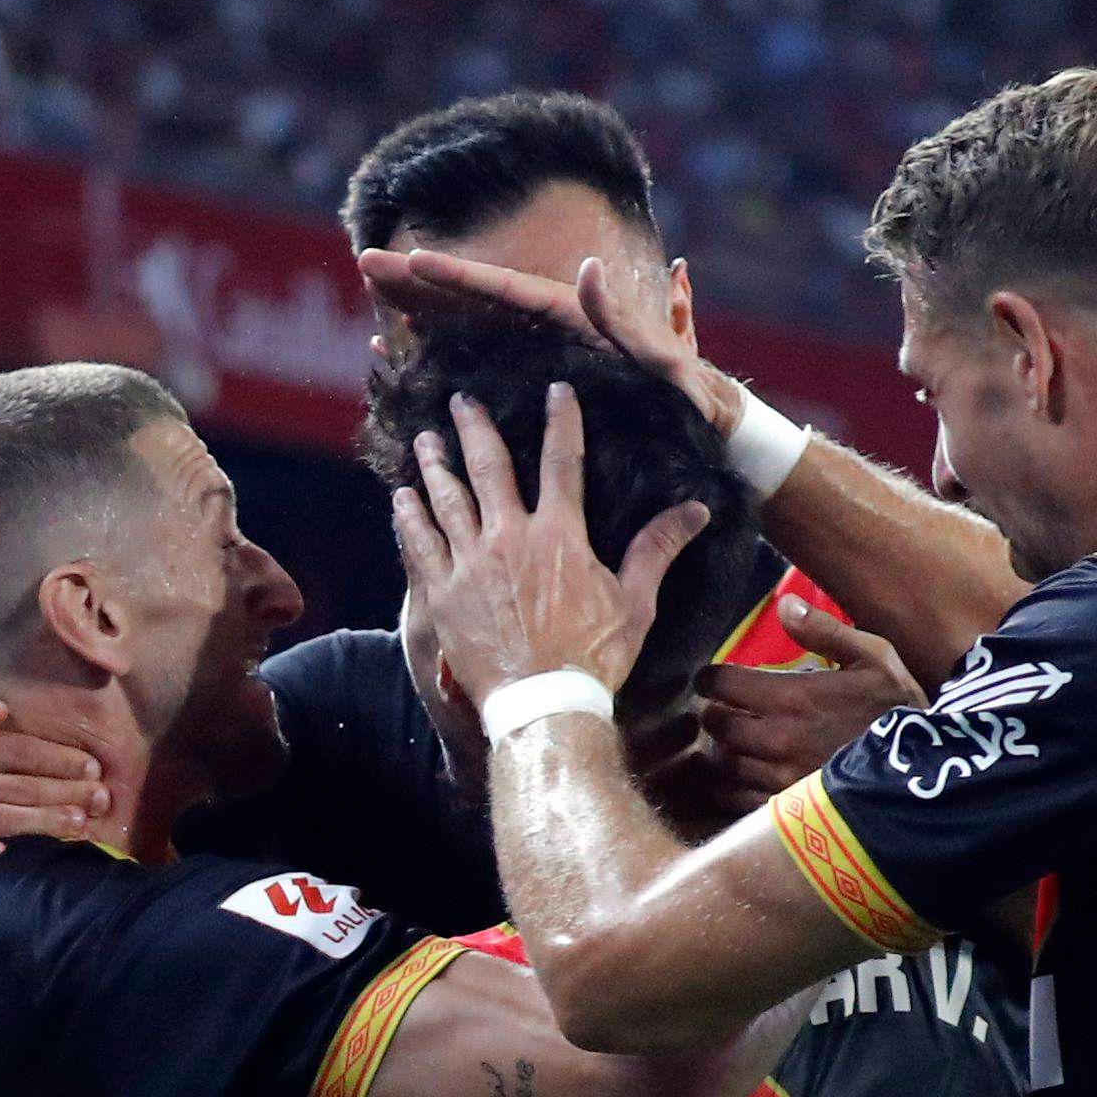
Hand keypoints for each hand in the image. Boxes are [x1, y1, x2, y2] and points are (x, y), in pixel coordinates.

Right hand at [357, 248, 742, 436]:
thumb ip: (628, 319)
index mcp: (577, 317)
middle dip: (422, 282)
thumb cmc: (693, 398)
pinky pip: (488, 359)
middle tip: (366, 262)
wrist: (711, 426)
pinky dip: (450, 352)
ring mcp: (548, 352)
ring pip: (473, 324)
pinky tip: (414, 351)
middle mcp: (556, 327)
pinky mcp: (547, 379)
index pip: (505, 290)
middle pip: (476, 298)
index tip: (409, 261)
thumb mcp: (666, 358)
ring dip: (424, 311)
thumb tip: (588, 269)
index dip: (456, 277)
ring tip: (374, 297)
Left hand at [390, 386, 707, 707]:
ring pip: (446, 499)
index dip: (561, 420)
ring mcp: (470, 563)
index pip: (563, 460)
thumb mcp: (635, 603)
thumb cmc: (594, 659)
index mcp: (560, 534)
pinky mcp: (442, 593)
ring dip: (435, 465)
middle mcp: (509, 537)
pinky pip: (419, 545)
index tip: (555, 391)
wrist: (543, 706)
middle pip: (488, 467)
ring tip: (426, 440)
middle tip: (462, 400)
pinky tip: (400, 498)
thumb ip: (657, 549)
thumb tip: (696, 510)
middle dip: (476, 427)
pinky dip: (408, 517)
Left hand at [695, 599, 925, 807]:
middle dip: (713, 714)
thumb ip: (824, 630)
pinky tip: (740, 777)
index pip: (722, 684)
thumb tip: (784, 604)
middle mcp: (779, 739)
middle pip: (717, 725)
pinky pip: (737, 800)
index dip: (709, 679)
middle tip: (720, 710)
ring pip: (724, 764)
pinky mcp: (786, 809)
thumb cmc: (897, 708)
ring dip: (721, 751)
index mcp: (793, 697)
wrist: (926, 767)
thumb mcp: (872, 657)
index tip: (710, 680)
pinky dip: (730, 787)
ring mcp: (780, 778)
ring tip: (730, 743)